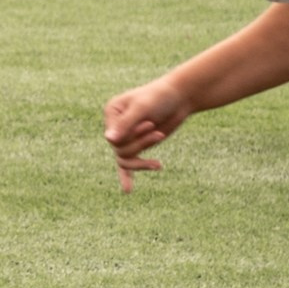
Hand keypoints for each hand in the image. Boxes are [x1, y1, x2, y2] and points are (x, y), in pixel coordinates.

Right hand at [102, 78, 190, 192]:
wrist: (179, 97)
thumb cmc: (160, 96)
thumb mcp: (143, 107)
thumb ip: (126, 124)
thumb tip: (108, 140)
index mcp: (111, 112)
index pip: (113, 137)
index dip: (132, 135)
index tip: (150, 123)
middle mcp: (115, 126)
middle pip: (120, 149)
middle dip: (141, 143)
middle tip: (158, 133)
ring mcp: (127, 137)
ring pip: (126, 158)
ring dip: (143, 153)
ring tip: (160, 139)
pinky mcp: (139, 146)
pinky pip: (127, 165)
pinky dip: (126, 176)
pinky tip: (128, 190)